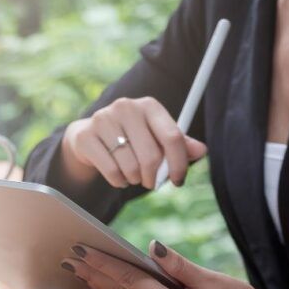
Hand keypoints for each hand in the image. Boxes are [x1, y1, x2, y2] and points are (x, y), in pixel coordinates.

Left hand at [60, 241, 288, 288]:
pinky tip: (108, 288)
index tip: (82, 251)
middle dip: (96, 275)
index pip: (131, 283)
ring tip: (83, 269)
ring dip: (105, 288)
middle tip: (72, 257)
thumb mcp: (212, 279)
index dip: (104, 264)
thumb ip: (177, 265)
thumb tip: (150, 247)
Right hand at [61, 97, 207, 188]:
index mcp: (149, 105)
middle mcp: (126, 107)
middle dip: (154, 177)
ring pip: (130, 167)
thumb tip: (202, 150)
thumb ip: (179, 144)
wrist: (90, 136)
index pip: (172, 137)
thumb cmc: (131, 138)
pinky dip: (118, 181)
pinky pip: (111, 172)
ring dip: (134, 179)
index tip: (178, 180)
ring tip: (132, 175)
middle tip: (152, 183)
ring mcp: (103, 119)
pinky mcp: (86, 136)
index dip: (179, 164)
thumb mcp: (156, 138)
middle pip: (151, 156)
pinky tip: (118, 176)